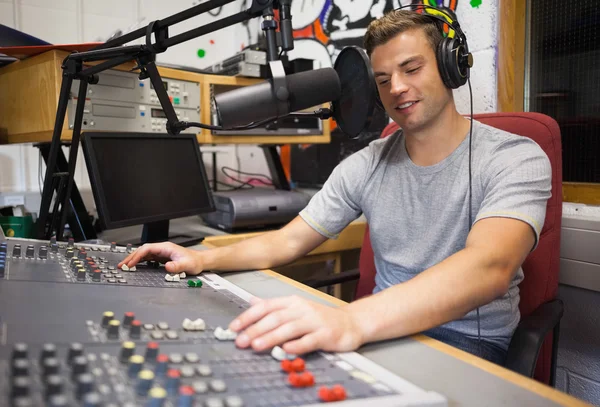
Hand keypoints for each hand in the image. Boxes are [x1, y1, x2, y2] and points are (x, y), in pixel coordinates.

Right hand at [118, 242, 202, 274]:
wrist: (200, 261)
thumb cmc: (194, 262)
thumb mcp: (186, 265)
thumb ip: (177, 266)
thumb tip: (167, 267)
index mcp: (166, 247)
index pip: (147, 249)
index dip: (137, 255)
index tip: (130, 263)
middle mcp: (162, 249)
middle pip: (143, 250)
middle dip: (131, 257)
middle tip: (122, 265)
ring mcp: (162, 253)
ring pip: (144, 254)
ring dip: (134, 259)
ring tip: (125, 266)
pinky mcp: (162, 258)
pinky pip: (148, 258)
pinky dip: (140, 261)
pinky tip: (136, 266)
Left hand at [228, 295, 363, 354]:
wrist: (351, 323)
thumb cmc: (320, 318)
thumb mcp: (296, 308)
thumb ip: (273, 306)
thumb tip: (251, 301)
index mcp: (292, 302)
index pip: (266, 306)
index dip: (249, 316)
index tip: (234, 327)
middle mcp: (302, 309)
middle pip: (275, 318)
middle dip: (256, 329)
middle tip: (241, 340)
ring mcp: (314, 321)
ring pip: (289, 328)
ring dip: (271, 337)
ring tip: (256, 345)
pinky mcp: (325, 335)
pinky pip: (309, 340)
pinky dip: (296, 345)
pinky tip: (285, 350)